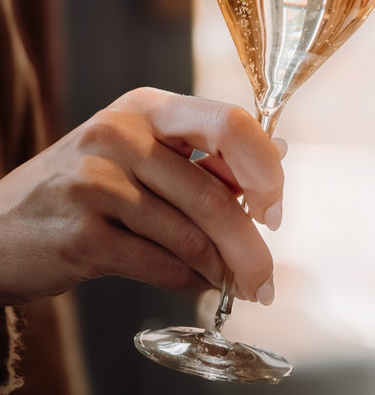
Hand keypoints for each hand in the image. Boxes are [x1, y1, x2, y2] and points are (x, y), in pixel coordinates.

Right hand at [0, 87, 284, 306]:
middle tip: (266, 279)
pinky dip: (188, 282)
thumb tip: (275, 175)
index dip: (266, 170)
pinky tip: (196, 287)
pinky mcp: (80, 233)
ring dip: (222, 271)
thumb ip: (201, 165)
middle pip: (214, 196)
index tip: (274, 211)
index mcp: (148, 107)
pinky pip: (160, 264)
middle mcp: (120, 134)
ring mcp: (94, 182)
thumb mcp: (141, 157)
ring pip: (191, 237)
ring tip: (234, 286)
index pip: (230, 124)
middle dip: (250, 247)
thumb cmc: (86, 191)